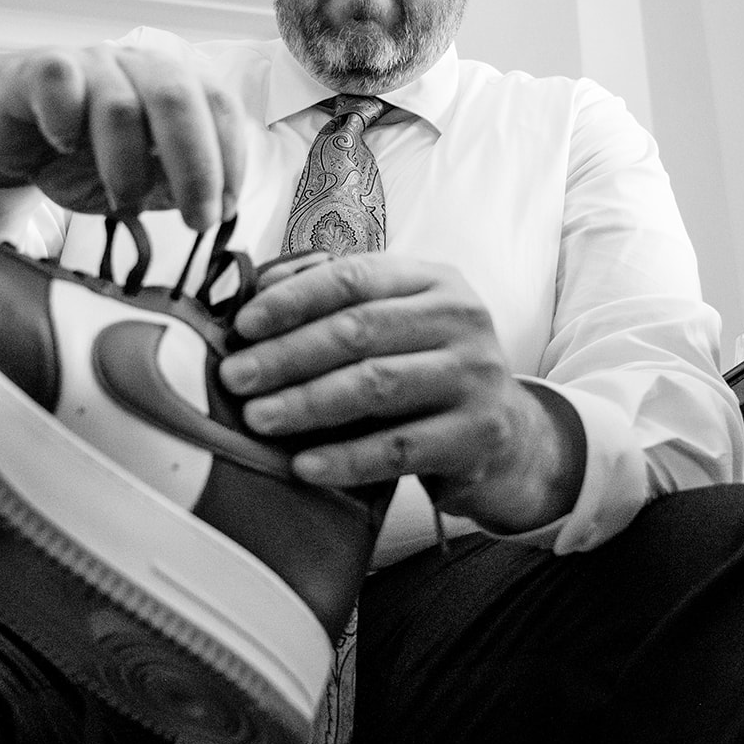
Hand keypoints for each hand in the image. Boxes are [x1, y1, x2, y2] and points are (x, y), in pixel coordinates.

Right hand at [0, 44, 245, 230]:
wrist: (4, 137)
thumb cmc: (77, 155)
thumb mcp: (137, 180)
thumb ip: (174, 185)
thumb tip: (217, 205)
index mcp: (172, 85)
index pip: (220, 105)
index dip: (230, 158)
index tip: (227, 209)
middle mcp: (136, 65)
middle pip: (179, 97)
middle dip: (196, 166)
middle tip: (198, 220)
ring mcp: (88, 63)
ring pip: (120, 104)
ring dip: (128, 166)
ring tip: (124, 203)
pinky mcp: (38, 69)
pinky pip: (59, 80)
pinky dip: (66, 119)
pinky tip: (64, 147)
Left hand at [218, 254, 585, 532]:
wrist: (508, 436)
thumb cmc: (429, 372)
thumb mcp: (397, 325)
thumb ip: (338, 303)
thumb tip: (258, 291)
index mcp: (434, 281)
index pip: (354, 277)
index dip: (293, 300)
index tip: (242, 325)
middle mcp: (462, 320)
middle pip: (359, 330)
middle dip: (287, 354)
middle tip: (235, 376)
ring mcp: (475, 377)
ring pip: (376, 386)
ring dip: (306, 403)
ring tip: (257, 418)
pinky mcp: (478, 436)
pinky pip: (398, 448)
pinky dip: (345, 458)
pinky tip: (303, 466)